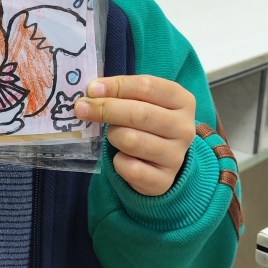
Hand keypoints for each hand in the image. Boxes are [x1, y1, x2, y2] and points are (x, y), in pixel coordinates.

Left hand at [75, 75, 195, 195]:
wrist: (161, 164)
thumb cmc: (148, 125)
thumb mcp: (142, 103)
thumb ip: (122, 94)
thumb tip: (93, 90)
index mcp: (182, 101)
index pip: (148, 86)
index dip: (117, 86)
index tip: (92, 89)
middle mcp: (184, 128)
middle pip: (139, 113)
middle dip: (105, 109)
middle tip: (82, 109)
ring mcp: (176, 156)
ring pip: (131, 140)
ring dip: (113, 136)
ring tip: (113, 136)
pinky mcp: (163, 181)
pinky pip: (129, 168)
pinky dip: (118, 162)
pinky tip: (122, 158)